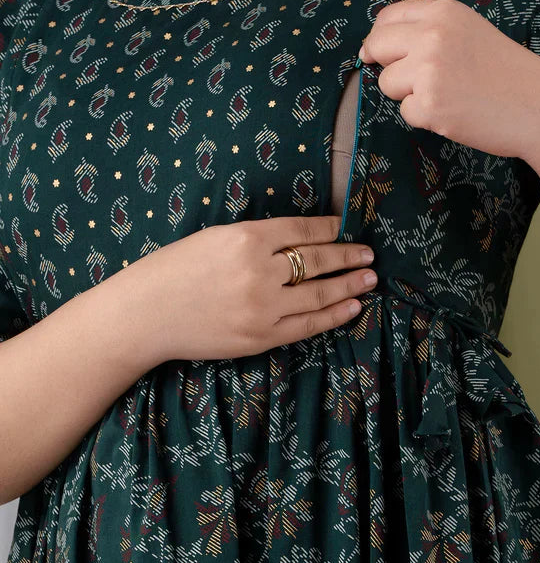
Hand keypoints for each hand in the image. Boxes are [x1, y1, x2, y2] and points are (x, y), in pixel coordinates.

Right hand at [122, 216, 377, 363]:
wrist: (146, 314)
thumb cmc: (174, 270)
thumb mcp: (215, 238)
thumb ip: (256, 238)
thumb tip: (299, 239)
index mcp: (246, 237)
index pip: (302, 230)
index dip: (329, 228)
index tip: (344, 226)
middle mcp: (259, 270)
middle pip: (317, 260)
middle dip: (347, 255)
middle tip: (368, 253)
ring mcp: (262, 306)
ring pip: (319, 292)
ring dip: (349, 284)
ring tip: (370, 277)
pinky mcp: (261, 336)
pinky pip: (307, 324)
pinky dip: (333, 314)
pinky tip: (352, 306)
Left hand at [359, 0, 539, 159]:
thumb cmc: (506, 71)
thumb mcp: (469, 30)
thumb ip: (427, 30)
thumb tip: (371, 47)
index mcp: (443, 12)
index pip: (387, 18)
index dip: (382, 38)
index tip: (388, 54)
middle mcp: (431, 35)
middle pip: (377, 46)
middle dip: (387, 65)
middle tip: (416, 79)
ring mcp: (428, 71)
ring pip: (387, 83)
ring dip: (408, 94)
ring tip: (446, 94)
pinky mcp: (429, 105)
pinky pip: (405, 111)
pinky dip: (424, 117)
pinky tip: (454, 111)